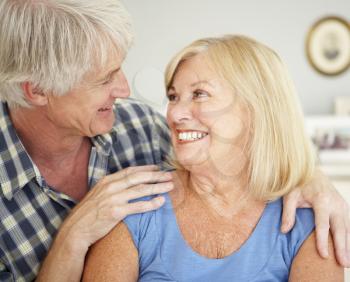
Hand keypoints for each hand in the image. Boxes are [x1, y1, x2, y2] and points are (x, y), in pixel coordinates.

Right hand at [58, 165, 172, 251]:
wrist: (75, 229)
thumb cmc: (87, 213)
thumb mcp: (97, 193)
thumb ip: (112, 187)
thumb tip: (127, 185)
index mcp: (107, 180)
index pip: (130, 171)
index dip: (146, 169)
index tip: (158, 168)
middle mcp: (111, 186)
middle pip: (138, 178)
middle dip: (156, 175)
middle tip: (169, 175)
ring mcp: (113, 199)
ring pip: (141, 190)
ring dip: (157, 187)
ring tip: (170, 186)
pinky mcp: (115, 212)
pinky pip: (138, 206)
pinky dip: (151, 203)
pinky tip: (161, 201)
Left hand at [281, 170, 349, 266]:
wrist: (313, 172)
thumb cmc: (298, 184)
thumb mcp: (289, 195)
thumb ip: (287, 213)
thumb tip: (284, 231)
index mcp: (321, 200)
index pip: (323, 225)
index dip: (322, 241)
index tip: (323, 256)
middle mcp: (335, 203)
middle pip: (339, 229)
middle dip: (341, 248)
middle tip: (343, 264)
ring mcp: (342, 205)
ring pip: (347, 228)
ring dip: (347, 245)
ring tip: (346, 262)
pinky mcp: (344, 207)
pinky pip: (348, 224)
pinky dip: (349, 237)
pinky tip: (347, 249)